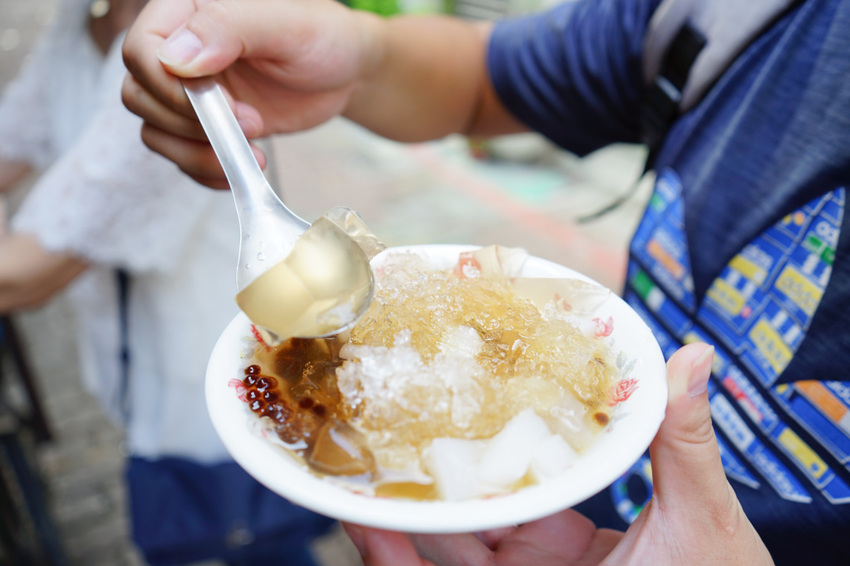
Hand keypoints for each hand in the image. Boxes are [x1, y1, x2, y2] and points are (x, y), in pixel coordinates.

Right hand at [121, 0, 379, 186]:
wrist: (345, 72)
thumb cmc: (322, 37)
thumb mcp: (286, 24)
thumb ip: (229, 28)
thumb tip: (176, 58)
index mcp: (186, 12)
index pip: (141, 51)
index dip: (171, 88)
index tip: (223, 104)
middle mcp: (177, 49)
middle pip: (140, 95)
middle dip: (193, 123)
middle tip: (252, 124)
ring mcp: (188, 90)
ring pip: (153, 130)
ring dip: (198, 153)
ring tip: (254, 149)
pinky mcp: (204, 123)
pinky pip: (179, 154)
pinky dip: (207, 170)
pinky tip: (244, 166)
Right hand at [342, 343, 774, 565]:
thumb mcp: (695, 514)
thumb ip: (679, 439)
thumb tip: (692, 352)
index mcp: (572, 520)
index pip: (523, 463)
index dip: (492, 422)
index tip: (466, 379)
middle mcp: (530, 547)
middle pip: (470, 497)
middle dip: (430, 457)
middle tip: (395, 408)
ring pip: (442, 536)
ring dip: (398, 502)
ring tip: (363, 459)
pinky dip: (392, 556)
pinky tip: (365, 521)